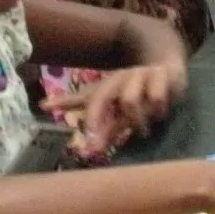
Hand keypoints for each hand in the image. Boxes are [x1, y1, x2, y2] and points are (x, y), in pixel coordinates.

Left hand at [42, 62, 187, 151]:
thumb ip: (97, 121)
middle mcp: (120, 78)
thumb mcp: (117, 106)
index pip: (84, 95)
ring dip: (135, 119)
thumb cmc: (139, 91)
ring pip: (129, 100)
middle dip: (95, 118)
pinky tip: (160, 115)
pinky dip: (157, 110)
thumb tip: (70, 131)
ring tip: (142, 131)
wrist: (169, 66)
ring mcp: (141, 75)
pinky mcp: (162, 76)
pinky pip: (155, 98)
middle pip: (101, 96)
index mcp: (107, 86)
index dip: (65, 101)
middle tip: (93, 146)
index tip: (45, 106)